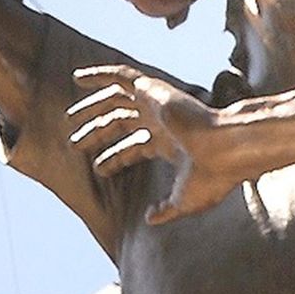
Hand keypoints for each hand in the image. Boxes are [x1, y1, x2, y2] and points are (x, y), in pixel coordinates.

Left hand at [68, 65, 236, 224]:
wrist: (225, 151)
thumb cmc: (212, 177)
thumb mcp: (185, 201)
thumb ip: (166, 210)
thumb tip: (149, 219)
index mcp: (172, 144)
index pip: (136, 146)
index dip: (115, 158)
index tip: (98, 169)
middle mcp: (164, 121)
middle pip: (122, 123)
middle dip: (97, 133)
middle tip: (75, 144)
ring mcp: (159, 104)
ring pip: (117, 101)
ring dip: (92, 109)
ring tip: (69, 119)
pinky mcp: (154, 90)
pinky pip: (122, 77)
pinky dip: (100, 74)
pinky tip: (78, 79)